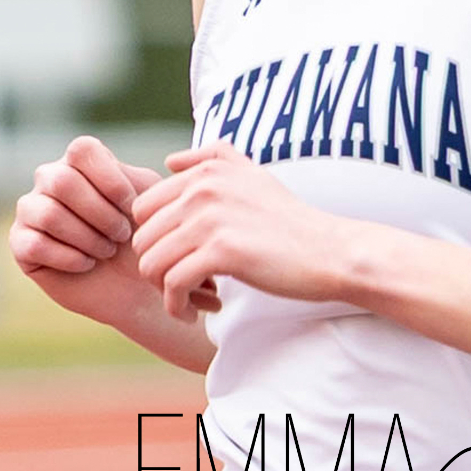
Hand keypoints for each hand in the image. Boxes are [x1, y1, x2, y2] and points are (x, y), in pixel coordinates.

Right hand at [10, 135, 220, 326]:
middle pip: (61, 180)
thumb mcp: (162, 202)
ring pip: (47, 212)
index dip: (108, 179)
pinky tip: (88, 264)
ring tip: (107, 252)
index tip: (132, 207)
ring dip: (86, 236)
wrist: (140, 286)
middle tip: (122, 236)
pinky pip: (32, 243)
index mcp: (82, 161)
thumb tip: (177, 162)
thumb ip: (168, 177)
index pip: (81, 149)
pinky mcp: (21, 244)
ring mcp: (32, 210)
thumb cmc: (151, 237)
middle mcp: (52, 179)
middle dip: (98, 213)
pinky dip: (68, 256)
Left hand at [130, 139, 349, 320]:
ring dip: (165, 292)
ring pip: (151, 264)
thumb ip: (213, 159)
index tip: (181, 259)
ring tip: (190, 299)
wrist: (328, 250)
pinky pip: (172, 285)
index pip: (143, 208)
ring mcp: (212, 219)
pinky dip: (179, 306)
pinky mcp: (222, 251)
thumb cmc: (289, 220)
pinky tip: (199, 311)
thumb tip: (170, 160)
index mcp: (207, 172)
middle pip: (142, 239)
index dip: (156, 239)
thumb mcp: (253, 175)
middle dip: (157, 268)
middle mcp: (204, 189)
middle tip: (185, 285)